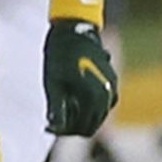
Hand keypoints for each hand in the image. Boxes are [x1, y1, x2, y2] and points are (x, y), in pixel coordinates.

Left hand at [42, 18, 118, 136]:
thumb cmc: (60, 55)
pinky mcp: (112, 81)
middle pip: (92, 124)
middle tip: (51, 123)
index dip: (64, 131)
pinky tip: (73, 102)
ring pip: (98, 115)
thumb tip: (54, 127)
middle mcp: (108, 95)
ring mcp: (113, 88)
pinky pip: (103, 104)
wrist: (74, 30)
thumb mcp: (53, 83)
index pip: (82, 128)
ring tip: (59, 111)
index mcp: (94, 97)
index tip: (48, 127)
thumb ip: (56, 108)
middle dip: (72, 127)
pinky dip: (89, 108)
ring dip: (81, 117)